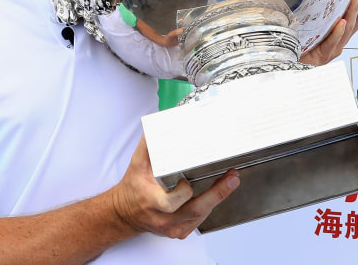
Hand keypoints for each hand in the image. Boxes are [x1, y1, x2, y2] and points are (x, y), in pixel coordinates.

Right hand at [110, 136, 239, 238]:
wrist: (125, 213)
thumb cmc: (132, 188)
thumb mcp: (137, 164)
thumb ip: (149, 145)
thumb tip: (160, 125)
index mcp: (152, 201)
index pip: (171, 202)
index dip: (183, 192)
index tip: (189, 180)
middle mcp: (163, 218)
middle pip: (194, 211)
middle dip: (216, 194)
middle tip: (232, 178)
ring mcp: (172, 228)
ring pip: (200, 217)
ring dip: (217, 199)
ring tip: (231, 181)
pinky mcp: (179, 232)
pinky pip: (198, 221)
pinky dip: (209, 207)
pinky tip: (217, 194)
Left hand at [300, 0, 357, 65]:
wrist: (287, 62)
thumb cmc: (298, 41)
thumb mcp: (310, 20)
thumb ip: (316, 8)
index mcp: (340, 32)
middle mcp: (340, 40)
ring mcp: (333, 49)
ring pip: (348, 29)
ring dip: (353, 10)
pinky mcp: (323, 56)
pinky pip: (332, 43)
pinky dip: (337, 32)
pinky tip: (341, 22)